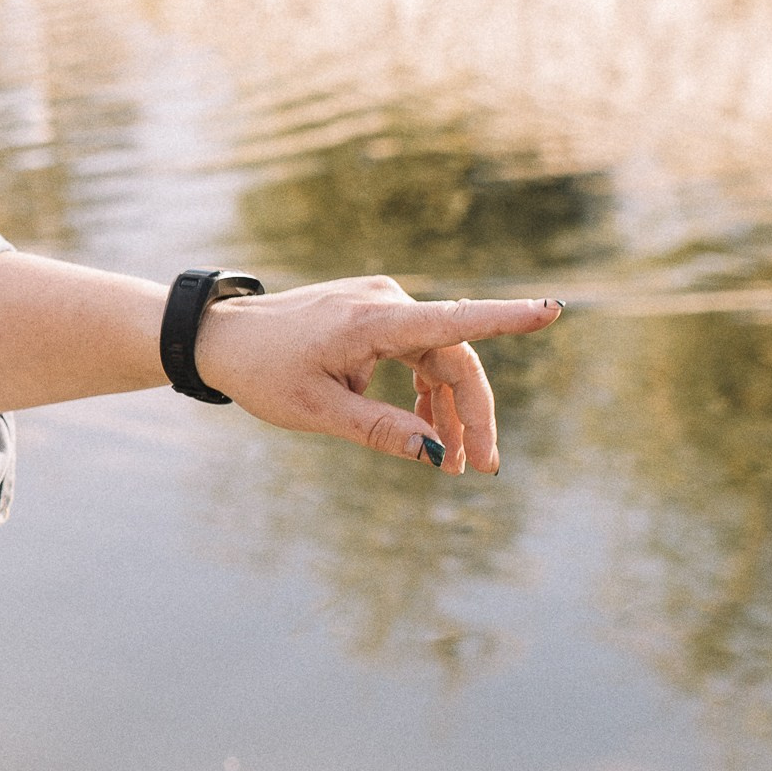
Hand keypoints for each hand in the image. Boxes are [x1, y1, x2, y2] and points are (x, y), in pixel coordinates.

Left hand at [195, 279, 561, 473]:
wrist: (220, 338)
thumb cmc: (262, 371)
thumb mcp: (318, 412)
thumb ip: (380, 431)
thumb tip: (436, 455)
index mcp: (373, 320)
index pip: (454, 321)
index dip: (507, 319)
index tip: (551, 312)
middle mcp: (386, 303)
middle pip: (454, 358)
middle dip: (472, 415)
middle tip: (480, 468)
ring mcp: (381, 306)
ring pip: (439, 360)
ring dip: (450, 411)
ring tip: (453, 464)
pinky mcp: (373, 316)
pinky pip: (418, 355)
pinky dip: (426, 394)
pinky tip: (428, 431)